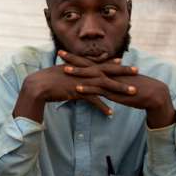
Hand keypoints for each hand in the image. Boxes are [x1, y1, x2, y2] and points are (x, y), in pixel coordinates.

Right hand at [13, 51, 136, 121]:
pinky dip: (102, 107)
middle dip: (123, 71)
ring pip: (105, 85)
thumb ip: (66, 73)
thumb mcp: (58, 74)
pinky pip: (94, 101)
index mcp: (79, 68)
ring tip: (133, 93)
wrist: (38, 85)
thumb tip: (68, 73)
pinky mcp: (79, 93)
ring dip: (120, 89)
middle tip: (137, 71)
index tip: (121, 61)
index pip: (98, 64)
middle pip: (107, 71)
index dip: (110, 63)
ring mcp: (82, 82)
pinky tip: (110, 113)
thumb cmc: (45, 80)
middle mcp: (83, 73)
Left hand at [60, 52, 174, 128]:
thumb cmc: (139, 89)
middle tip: (59, 52)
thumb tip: (104, 79)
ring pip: (91, 75)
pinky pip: (99, 90)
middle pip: (88, 64)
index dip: (77, 57)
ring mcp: (111, 82)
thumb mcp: (122, 82)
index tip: (65, 52)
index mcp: (110, 70)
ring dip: (78, 72)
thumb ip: (112, 80)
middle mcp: (109, 73)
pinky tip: (78, 88)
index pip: (91, 61)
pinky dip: (88, 89)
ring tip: (64, 69)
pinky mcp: (114, 92)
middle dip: (73, 59)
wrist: (154, 94)